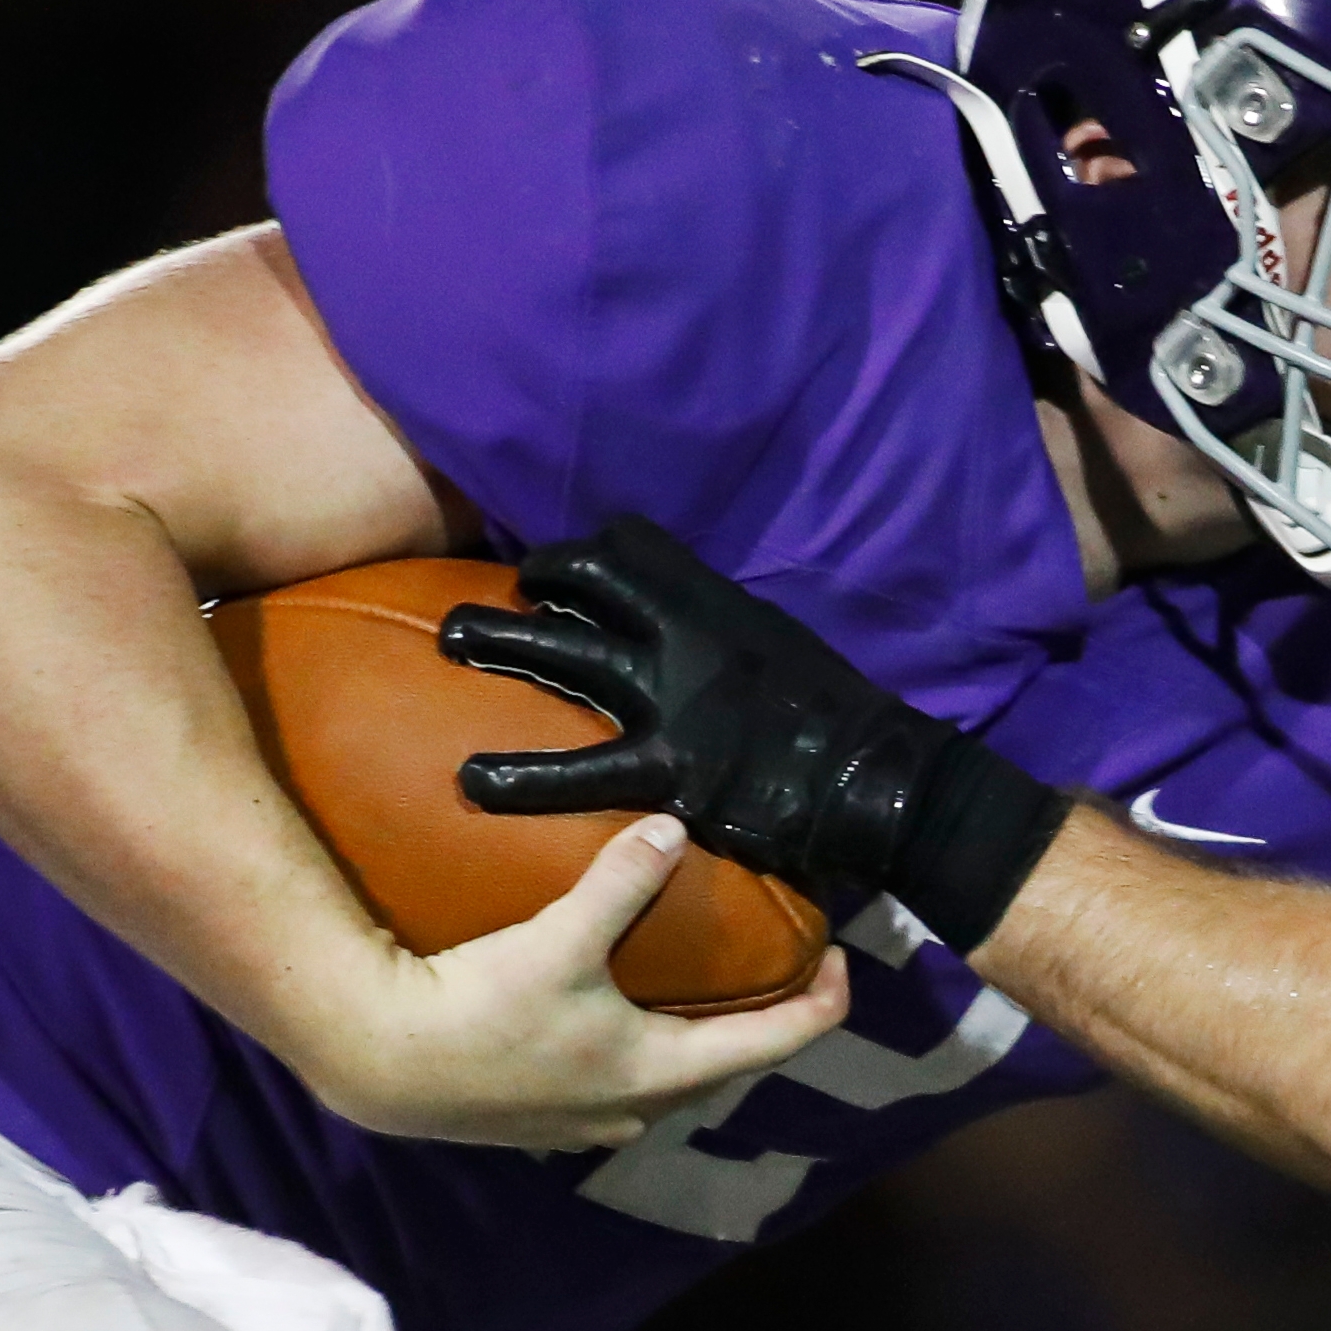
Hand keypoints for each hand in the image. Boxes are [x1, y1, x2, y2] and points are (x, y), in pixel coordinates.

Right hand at [291, 814, 854, 1149]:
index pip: (772, 1044)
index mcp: (660, 1074)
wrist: (382, 1063)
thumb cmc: (479, 1008)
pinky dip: (648, 1047)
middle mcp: (635, 1111)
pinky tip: (627, 1017)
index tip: (843, 964)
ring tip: (716, 988)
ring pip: (673, 1079)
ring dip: (703, 1037)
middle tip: (789, 968)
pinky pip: (623, 1082)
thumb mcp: (561, 939)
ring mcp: (587, 1122)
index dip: (819, 1004)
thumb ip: (621, 882)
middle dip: (766, 1019)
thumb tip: (672, 826)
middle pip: (727, 1065)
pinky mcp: (543, 1117)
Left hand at [439, 516, 1069, 948]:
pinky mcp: (670, 770)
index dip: (581, 556)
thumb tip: (681, 625)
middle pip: (585, 586)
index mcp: (717, 605)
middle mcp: (687, 639)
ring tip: (447, 638)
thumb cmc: (838, 717)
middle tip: (482, 602)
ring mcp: (673, 700)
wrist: (883, 780)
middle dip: (527, 585)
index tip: (556, 573)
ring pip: (565, 653)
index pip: (630, 548)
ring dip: (498, 640)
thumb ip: (724, 631)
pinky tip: (472, 781)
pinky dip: (519, 775)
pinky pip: (578, 767)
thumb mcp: (780, 643)